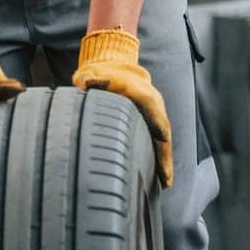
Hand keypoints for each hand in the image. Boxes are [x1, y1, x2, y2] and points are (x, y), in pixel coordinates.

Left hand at [72, 27, 172, 187]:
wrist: (115, 66)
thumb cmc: (104, 73)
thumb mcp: (95, 74)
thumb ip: (90, 78)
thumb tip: (82, 84)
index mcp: (144, 95)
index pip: (155, 116)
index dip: (159, 133)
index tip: (161, 150)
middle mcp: (154, 105)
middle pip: (163, 134)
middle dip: (165, 157)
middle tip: (167, 181)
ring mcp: (154, 113)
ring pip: (162, 139)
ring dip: (165, 160)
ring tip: (165, 183)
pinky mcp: (150, 121)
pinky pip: (157, 140)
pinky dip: (159, 156)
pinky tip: (158, 176)